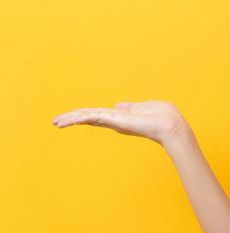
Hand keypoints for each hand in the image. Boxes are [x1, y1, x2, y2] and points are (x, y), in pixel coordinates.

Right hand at [52, 100, 185, 145]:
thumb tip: (118, 106)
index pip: (98, 115)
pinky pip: (92, 116)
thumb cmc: (163, 116)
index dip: (84, 115)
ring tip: (56, 122)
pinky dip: (79, 118)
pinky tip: (66, 120)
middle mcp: (115, 121)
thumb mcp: (145, 107)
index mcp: (121, 117)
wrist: (170, 126)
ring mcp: (114, 121)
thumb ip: (130, 107)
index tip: (72, 117)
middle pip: (89, 117)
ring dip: (71, 119)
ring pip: (87, 118)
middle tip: (56, 122)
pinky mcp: (114, 120)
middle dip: (73, 119)